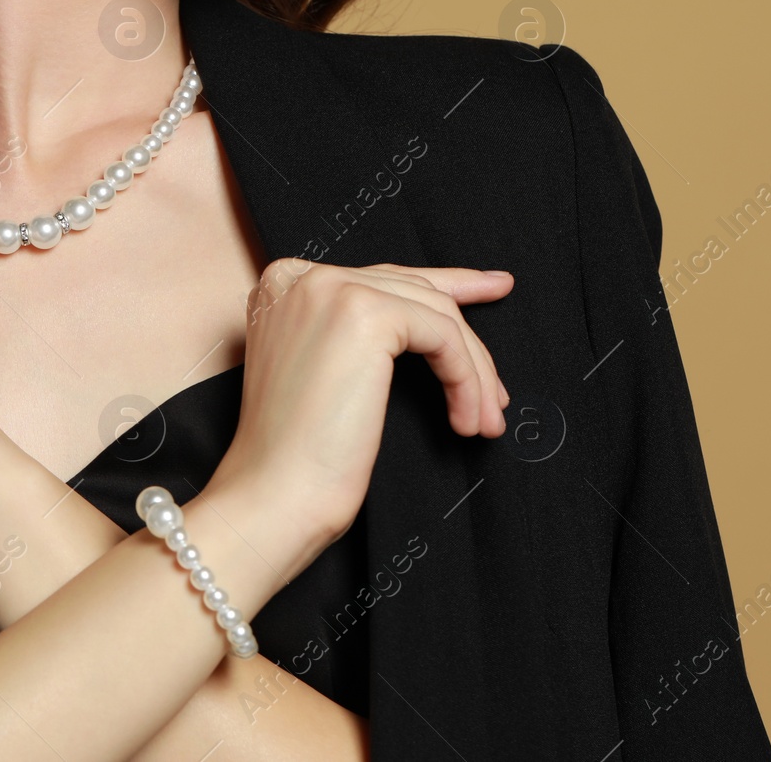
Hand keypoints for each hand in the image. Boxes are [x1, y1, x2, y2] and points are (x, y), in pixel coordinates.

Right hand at [206, 259, 513, 572]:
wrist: (274, 495)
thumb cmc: (296, 455)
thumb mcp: (328, 373)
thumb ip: (361, 333)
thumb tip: (436, 317)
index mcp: (286, 284)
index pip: (383, 278)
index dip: (446, 285)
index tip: (492, 289)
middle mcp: (303, 276)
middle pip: (413, 293)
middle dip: (467, 341)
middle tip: (496, 391)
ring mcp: (331, 289)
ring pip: (436, 314)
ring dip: (473, 373)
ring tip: (484, 420)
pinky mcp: (364, 314)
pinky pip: (443, 335)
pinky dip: (466, 379)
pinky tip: (467, 419)